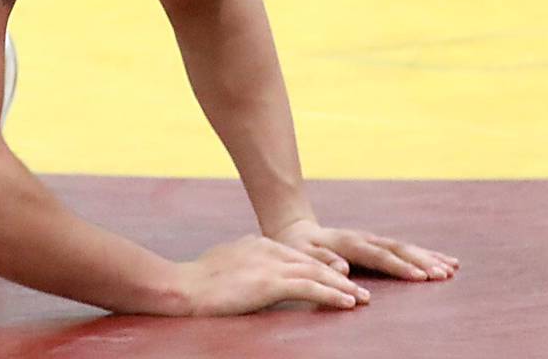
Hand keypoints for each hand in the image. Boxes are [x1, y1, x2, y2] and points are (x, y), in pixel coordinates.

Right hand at [179, 235, 369, 314]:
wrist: (184, 285)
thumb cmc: (198, 280)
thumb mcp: (226, 264)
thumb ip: (244, 264)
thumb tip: (252, 273)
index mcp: (258, 244)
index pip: (297, 256)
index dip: (320, 268)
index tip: (337, 277)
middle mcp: (268, 250)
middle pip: (312, 262)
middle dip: (338, 276)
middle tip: (359, 290)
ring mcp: (270, 265)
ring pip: (316, 274)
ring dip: (342, 287)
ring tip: (362, 299)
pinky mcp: (271, 283)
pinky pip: (310, 288)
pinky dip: (332, 294)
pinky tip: (348, 303)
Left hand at [270, 216, 457, 284]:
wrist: (295, 230)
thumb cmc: (297, 248)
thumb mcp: (301, 255)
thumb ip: (321, 261)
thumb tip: (343, 268)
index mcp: (346, 242)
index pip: (377, 255)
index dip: (398, 266)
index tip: (420, 276)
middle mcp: (363, 238)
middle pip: (396, 248)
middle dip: (422, 260)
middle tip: (445, 273)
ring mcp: (371, 240)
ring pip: (404, 247)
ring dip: (428, 257)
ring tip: (452, 268)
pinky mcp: (377, 245)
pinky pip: (403, 249)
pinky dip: (424, 255)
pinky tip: (444, 262)